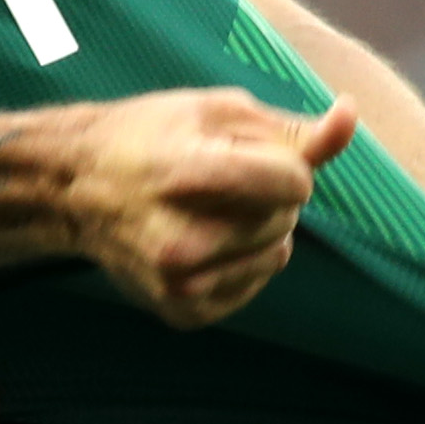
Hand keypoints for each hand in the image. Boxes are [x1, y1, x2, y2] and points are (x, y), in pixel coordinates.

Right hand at [66, 89, 356, 326]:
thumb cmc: (147, 135)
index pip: (293, 182)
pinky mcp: (180, 310)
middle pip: (286, 220)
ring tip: (210, 207)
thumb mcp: (213, 113)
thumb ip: (289, 128)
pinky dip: (241, 262)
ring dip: (259, 230)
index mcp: (186, 174)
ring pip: (276, 256)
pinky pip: (252, 287)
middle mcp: (179, 238)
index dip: (285, 164)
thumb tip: (351, 118)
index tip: (250, 155)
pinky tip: (204, 238)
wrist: (73, 186)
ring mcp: (177, 282)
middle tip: (219, 179)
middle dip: (269, 195)